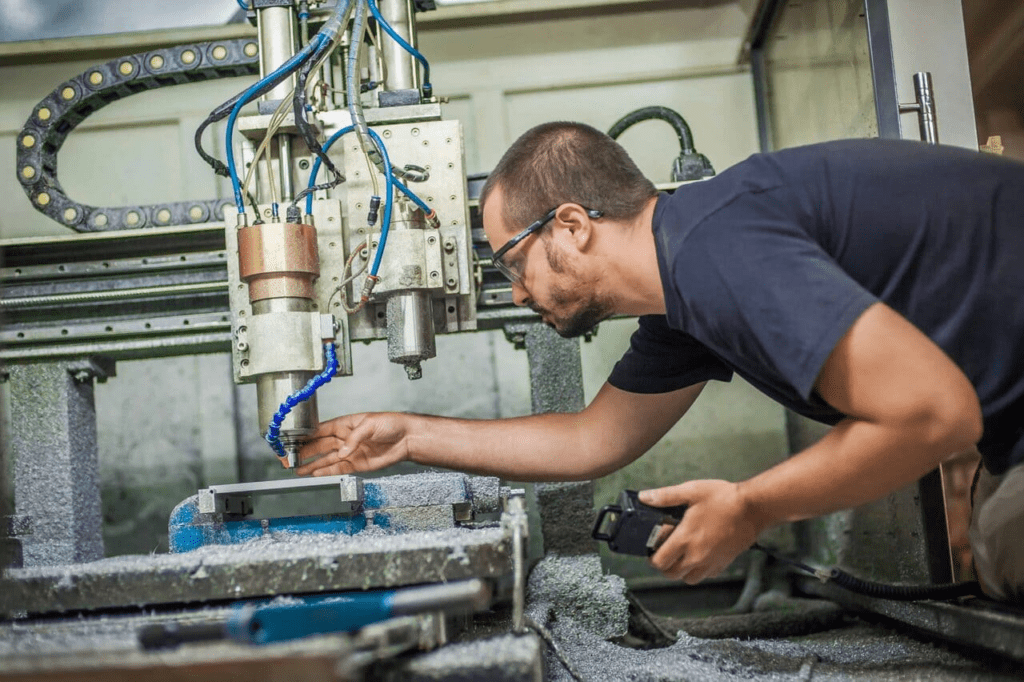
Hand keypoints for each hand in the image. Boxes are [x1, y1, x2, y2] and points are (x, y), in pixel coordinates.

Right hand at [296, 413, 411, 476]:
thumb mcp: (370, 424)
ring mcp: (350, 452)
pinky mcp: (357, 464)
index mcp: (345, 424)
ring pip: (326, 459)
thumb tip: (342, 451)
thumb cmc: (391, 424)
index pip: (320, 430)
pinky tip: (314, 474)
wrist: (408, 438)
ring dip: (311, 464)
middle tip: (289, 458)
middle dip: (304, 452)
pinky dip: (326, 472)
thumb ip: (354, 438)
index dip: (306, 435)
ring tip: (296, 469)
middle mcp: (345, 438)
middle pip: (319, 445)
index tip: (292, 440)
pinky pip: (338, 469)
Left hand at [639, 480, 764, 583]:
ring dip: (681, 570)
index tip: (653, 547)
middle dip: (663, 565)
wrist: (754, 508)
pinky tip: (699, 553)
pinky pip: (706, 575)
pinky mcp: (724, 563)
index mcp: (685, 539)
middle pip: (671, 574)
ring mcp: (711, 562)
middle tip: (664, 551)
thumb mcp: (691, 491)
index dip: (652, 557)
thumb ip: (665, 496)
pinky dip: (699, 570)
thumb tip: (644, 497)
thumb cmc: (723, 498)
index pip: (659, 562)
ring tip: (681, 553)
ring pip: (688, 578)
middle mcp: (696, 556)